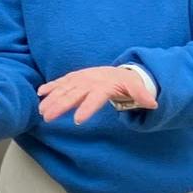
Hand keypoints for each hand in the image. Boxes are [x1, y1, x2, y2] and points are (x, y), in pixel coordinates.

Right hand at [36, 66, 156, 123]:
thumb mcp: (136, 88)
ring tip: (41, 111)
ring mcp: (80, 78)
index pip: (94, 98)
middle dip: (60, 106)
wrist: (118, 71)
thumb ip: (142, 95)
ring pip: (63, 89)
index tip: (77, 120)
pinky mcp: (74, 78)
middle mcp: (89, 81)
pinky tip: (40, 94)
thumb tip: (153, 103)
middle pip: (73, 94)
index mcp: (103, 85)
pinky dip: (50, 86)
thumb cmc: (126, 83)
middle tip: (48, 118)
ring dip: (51, 99)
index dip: (86, 108)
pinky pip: (60, 82)